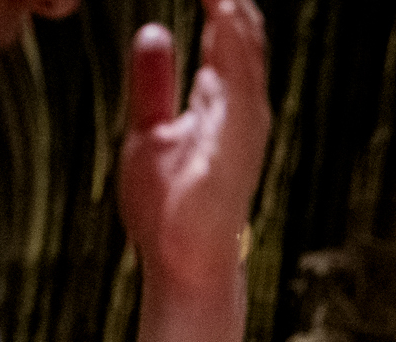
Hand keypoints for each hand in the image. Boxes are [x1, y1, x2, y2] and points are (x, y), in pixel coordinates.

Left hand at [119, 2, 270, 341]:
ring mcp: (244, 124)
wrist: (180, 263)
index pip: (225, 35)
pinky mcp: (237, 140)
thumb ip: (154, 82)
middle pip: (243, 35)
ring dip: (236, 9)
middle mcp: (240, 108)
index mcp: (220, 103)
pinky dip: (234, 43)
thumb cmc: (168, 210)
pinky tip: (226, 10)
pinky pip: (239, 81)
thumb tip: (155, 32)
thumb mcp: (149, 129)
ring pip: (246, 50)